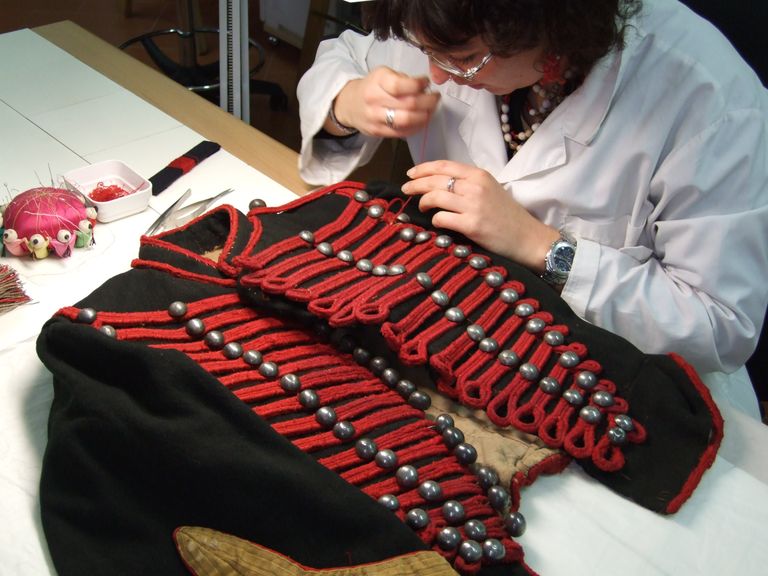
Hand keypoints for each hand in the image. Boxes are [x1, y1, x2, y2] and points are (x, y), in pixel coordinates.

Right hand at [331, 67, 439, 136]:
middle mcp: (374, 100)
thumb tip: (424, 88)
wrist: (350, 105)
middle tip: (435, 98)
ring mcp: (375, 118)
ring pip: (407, 120)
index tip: (426, 82)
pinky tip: (422, 120)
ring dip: (425, 116)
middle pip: (409, 104)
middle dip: (428, 101)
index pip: (401, 85)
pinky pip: (403, 132)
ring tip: (431, 110)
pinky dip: (417, 127)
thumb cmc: (372, 87)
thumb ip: (402, 79)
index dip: (418, 84)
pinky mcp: (378, 132)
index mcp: (377, 81)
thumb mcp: (383, 74)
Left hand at [401, 160, 559, 271]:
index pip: (443, 166)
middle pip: (435, 180)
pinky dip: (435, 220)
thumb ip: (468, 183)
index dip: (423, 169)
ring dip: (423, 203)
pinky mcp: (471, 225)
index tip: (411, 174)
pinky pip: (442, 218)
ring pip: (435, 197)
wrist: (528, 237)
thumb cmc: (508, 215)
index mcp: (479, 175)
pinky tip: (437, 222)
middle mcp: (475, 186)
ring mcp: (473, 205)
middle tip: (406, 190)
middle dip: (415, 185)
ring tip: (422, 208)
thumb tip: (440, 184)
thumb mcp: (490, 189)